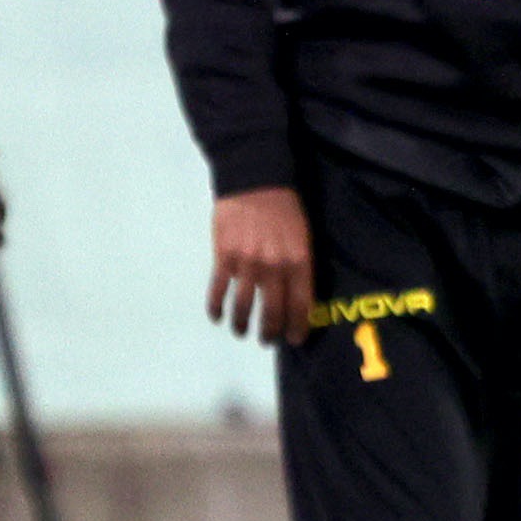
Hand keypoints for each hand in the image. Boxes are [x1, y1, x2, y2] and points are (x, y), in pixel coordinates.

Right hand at [209, 186, 312, 345]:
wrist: (254, 180)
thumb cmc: (284, 207)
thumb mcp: (303, 235)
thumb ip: (301, 265)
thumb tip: (298, 295)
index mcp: (298, 261)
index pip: (301, 305)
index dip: (298, 327)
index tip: (295, 339)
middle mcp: (274, 267)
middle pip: (272, 312)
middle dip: (270, 332)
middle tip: (268, 340)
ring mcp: (247, 264)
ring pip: (243, 307)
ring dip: (242, 325)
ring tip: (242, 333)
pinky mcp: (224, 257)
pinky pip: (219, 290)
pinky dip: (216, 308)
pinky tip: (217, 317)